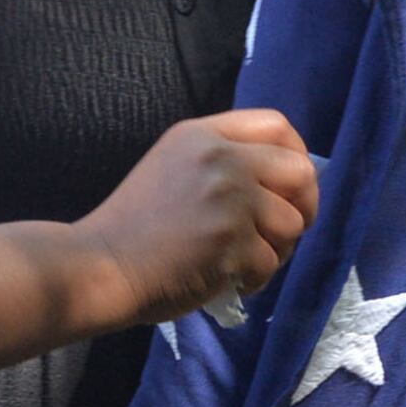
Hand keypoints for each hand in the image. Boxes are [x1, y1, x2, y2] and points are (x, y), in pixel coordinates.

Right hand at [75, 110, 317, 327]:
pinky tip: (228, 282)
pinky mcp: (231, 242)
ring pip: (292, 224)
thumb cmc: (133, 226)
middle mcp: (221, 159)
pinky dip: (254, 280)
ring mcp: (228, 199)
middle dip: (305, 206)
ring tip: (244, 263)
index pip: (276, 124)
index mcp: (203, 135)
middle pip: (300, 172)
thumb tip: (282, 186)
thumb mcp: (173, 167)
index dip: (297, 155)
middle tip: (283, 232)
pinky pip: (270, 263)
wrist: (100, 265)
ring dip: (277, 251)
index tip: (289, 187)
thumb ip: (221, 163)